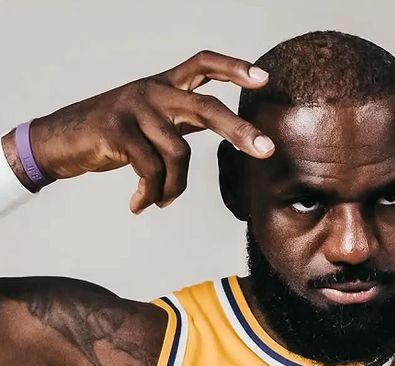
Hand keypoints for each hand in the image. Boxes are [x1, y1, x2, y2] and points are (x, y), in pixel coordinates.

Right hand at [24, 50, 274, 212]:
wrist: (60, 139)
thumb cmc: (116, 133)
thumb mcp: (153, 120)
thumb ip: (186, 120)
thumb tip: (226, 131)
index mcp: (166, 85)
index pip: (203, 65)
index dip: (234, 68)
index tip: (263, 79)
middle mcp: (154, 90)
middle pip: (206, 107)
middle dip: (239, 131)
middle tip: (266, 150)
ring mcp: (135, 107)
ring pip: (178, 152)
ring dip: (174, 187)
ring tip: (160, 200)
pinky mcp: (117, 129)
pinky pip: (151, 169)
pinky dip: (151, 193)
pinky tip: (141, 204)